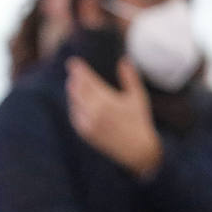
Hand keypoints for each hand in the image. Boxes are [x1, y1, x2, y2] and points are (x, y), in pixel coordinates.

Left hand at [65, 56, 162, 176]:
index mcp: (107, 101)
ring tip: (73, 83)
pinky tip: (76, 101)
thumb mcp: (138, 97)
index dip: (79, 70)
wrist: (137, 150)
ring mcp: (88, 123)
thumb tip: (123, 60)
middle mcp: (94, 112)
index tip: (73, 62)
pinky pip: (75, 116)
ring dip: (72, 91)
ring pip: (74, 103)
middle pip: (78, 90)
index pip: (88, 81)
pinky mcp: (85, 133)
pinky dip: (74, 106)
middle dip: (74, 78)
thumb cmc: (139, 121)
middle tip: (72, 70)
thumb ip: (130, 77)